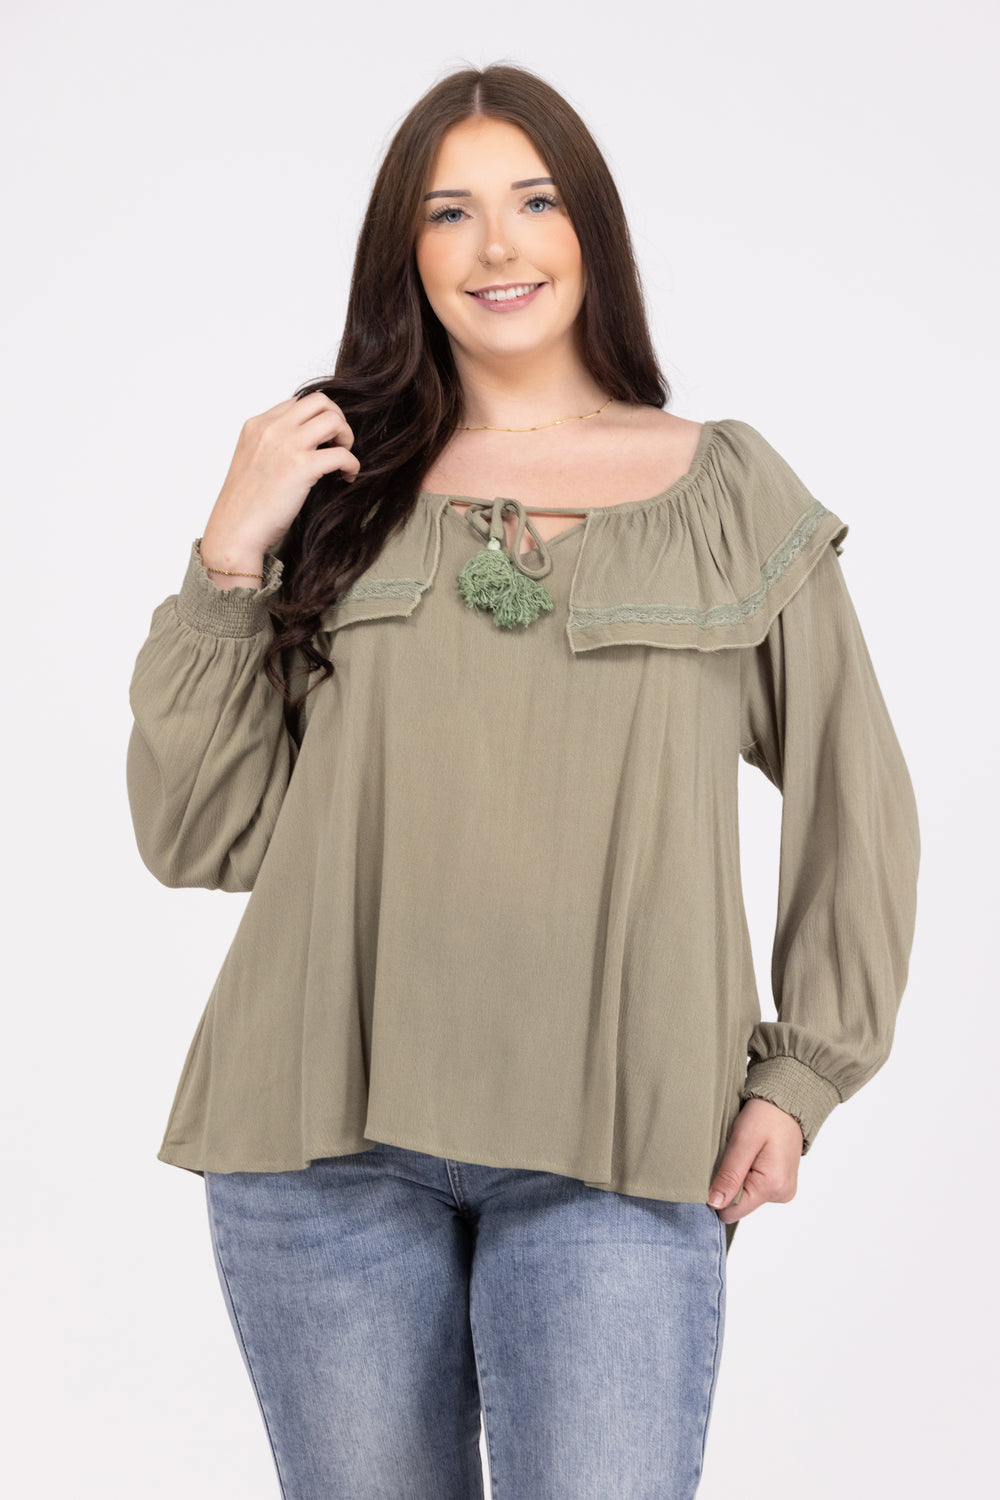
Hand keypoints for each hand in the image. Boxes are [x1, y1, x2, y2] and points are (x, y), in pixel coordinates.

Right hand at [202, 391, 360, 560]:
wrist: (234, 532)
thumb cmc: (244, 506)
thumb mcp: (251, 461)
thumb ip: (271, 445)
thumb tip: (301, 444)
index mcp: (257, 425)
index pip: (298, 402)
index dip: (317, 418)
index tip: (322, 439)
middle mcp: (271, 429)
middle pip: (320, 401)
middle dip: (338, 419)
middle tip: (339, 444)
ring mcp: (286, 446)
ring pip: (334, 420)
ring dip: (347, 438)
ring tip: (343, 460)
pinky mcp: (301, 468)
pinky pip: (342, 454)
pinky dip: (352, 465)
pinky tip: (347, 477)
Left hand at [707, 1098, 803, 1224]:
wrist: (787, 1103)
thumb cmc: (766, 1115)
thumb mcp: (742, 1141)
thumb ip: (729, 1175)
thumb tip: (714, 1204)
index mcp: (772, 1186)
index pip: (731, 1211)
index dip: (717, 1195)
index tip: (715, 1170)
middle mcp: (781, 1194)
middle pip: (738, 1205)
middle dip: (728, 1183)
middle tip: (732, 1155)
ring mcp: (782, 1190)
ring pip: (745, 1197)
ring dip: (737, 1178)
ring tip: (743, 1153)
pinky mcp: (780, 1184)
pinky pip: (754, 1188)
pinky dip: (746, 1175)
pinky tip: (749, 1156)